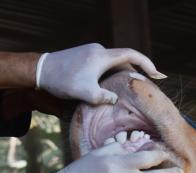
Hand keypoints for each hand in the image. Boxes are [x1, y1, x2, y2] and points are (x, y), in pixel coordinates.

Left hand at [37, 43, 166, 104]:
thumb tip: (115, 100)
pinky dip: (112, 72)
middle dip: (135, 71)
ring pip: (113, 62)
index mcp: (103, 57)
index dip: (147, 63)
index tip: (156, 74)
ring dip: (122, 73)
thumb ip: (105, 98)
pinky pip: (104, 63)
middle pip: (124, 59)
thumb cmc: (62, 81)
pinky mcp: (85, 55)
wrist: (39, 70)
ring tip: (128, 88)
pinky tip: (110, 84)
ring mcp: (91, 51)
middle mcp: (99, 50)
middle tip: (145, 84)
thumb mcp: (86, 94)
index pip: (132, 55)